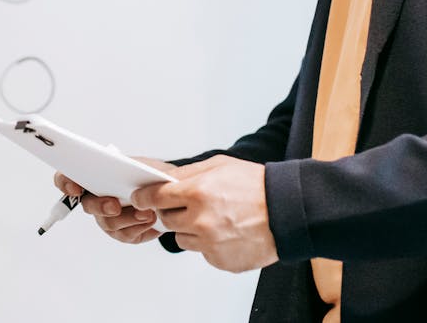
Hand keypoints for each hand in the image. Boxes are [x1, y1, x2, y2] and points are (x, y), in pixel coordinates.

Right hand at [53, 157, 173, 244]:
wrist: (167, 191)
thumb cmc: (148, 174)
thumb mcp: (139, 162)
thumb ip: (126, 165)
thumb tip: (121, 166)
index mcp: (92, 178)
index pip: (67, 179)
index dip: (66, 183)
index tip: (75, 188)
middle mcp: (95, 200)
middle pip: (88, 206)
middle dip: (101, 206)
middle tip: (114, 205)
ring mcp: (107, 218)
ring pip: (108, 222)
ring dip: (127, 218)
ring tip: (146, 212)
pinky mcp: (122, 233)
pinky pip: (125, 234)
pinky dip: (139, 226)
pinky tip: (150, 219)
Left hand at [131, 155, 277, 272]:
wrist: (287, 211)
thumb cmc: (255, 185)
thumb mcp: (219, 165)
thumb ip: (187, 174)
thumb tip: (163, 180)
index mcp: (198, 193)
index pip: (155, 198)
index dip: (144, 197)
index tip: (139, 198)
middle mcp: (201, 221)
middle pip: (166, 220)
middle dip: (172, 212)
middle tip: (187, 206)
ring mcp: (210, 244)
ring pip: (183, 238)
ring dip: (191, 229)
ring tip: (215, 218)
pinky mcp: (220, 260)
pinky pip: (203, 253)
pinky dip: (209, 244)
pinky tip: (227, 232)